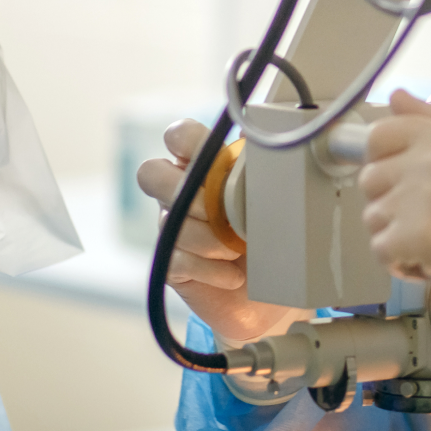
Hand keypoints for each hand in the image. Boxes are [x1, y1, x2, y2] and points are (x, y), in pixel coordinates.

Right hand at [136, 119, 298, 342]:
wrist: (275, 296)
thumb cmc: (277, 239)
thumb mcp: (279, 200)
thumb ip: (262, 168)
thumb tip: (255, 134)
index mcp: (207, 167)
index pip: (179, 135)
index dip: (187, 139)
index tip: (216, 158)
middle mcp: (183, 193)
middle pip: (151, 173)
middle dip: (189, 193)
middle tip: (224, 213)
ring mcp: (174, 228)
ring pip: (171, 221)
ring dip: (211, 239)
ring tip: (241, 250)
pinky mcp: (172, 264)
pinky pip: (176, 259)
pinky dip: (211, 270)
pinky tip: (234, 276)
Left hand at [359, 90, 430, 327]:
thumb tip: (395, 95)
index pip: (379, 135)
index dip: (385, 165)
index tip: (409, 186)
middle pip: (370, 180)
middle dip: (391, 207)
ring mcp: (427, 194)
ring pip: (373, 218)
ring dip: (397, 238)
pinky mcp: (420, 233)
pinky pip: (381, 250)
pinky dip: (401, 264)